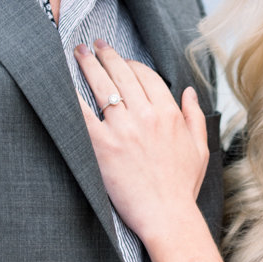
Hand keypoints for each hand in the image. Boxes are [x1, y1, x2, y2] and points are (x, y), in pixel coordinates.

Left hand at [75, 42, 208, 242]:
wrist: (167, 216)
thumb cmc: (182, 187)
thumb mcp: (199, 149)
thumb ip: (195, 116)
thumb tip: (189, 92)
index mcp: (170, 115)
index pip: (148, 77)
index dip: (133, 64)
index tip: (122, 60)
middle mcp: (147, 116)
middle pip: (123, 75)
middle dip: (106, 55)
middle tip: (94, 45)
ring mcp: (124, 130)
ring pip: (104, 86)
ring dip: (88, 65)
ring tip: (78, 53)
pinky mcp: (103, 146)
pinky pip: (83, 114)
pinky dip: (72, 96)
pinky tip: (62, 83)